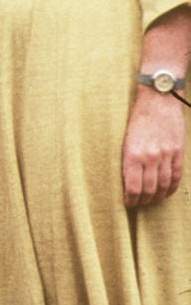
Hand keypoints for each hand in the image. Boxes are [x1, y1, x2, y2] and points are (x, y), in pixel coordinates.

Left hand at [121, 88, 185, 207]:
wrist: (158, 100)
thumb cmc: (138, 120)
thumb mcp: (126, 140)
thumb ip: (128, 161)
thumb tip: (129, 182)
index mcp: (133, 154)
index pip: (133, 187)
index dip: (131, 200)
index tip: (129, 203)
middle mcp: (150, 157)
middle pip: (149, 189)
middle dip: (143, 200)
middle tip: (140, 203)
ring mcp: (166, 154)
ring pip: (163, 185)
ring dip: (157, 196)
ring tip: (152, 200)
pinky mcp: (178, 151)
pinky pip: (176, 175)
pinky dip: (172, 187)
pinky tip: (167, 193)